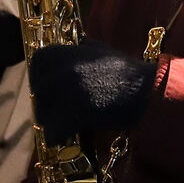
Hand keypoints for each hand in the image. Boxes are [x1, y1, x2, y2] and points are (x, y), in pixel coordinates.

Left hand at [28, 40, 156, 144]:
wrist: (146, 91)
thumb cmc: (126, 71)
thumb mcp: (102, 50)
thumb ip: (84, 47)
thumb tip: (77, 44)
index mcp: (65, 52)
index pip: (37, 63)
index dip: (41, 76)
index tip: (50, 86)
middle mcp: (62, 70)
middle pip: (38, 91)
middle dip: (46, 102)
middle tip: (57, 110)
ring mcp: (67, 93)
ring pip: (43, 113)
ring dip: (51, 120)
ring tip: (64, 124)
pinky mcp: (76, 115)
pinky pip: (53, 132)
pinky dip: (57, 137)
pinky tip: (67, 136)